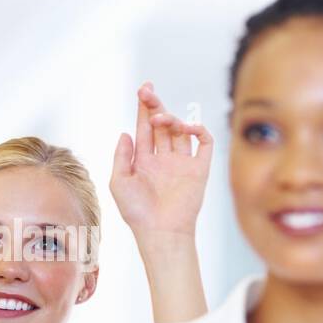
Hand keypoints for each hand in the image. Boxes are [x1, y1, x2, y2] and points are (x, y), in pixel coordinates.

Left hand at [110, 82, 213, 243]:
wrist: (160, 232)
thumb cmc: (137, 213)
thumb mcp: (119, 182)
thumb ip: (121, 156)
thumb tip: (126, 132)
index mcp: (144, 161)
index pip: (145, 128)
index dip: (144, 108)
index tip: (142, 90)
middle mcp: (164, 159)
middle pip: (161, 124)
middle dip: (155, 105)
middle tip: (148, 91)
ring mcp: (182, 163)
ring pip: (180, 130)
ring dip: (171, 118)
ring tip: (159, 118)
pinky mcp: (199, 169)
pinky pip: (204, 143)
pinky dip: (199, 130)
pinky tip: (186, 127)